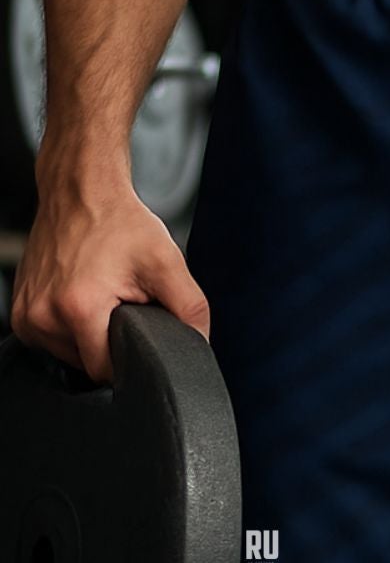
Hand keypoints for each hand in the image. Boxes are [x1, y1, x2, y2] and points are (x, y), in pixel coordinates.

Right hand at [11, 181, 210, 383]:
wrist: (79, 190)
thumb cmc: (119, 222)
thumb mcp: (166, 262)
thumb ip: (190, 308)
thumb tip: (199, 346)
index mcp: (78, 308)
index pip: (106, 371)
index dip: (129, 359)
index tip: (138, 334)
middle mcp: (43, 315)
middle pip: (86, 365)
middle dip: (109, 343)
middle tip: (121, 305)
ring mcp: (26, 313)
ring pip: (67, 355)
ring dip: (87, 337)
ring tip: (100, 298)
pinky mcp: (18, 308)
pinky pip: (49, 339)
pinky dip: (68, 326)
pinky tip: (80, 297)